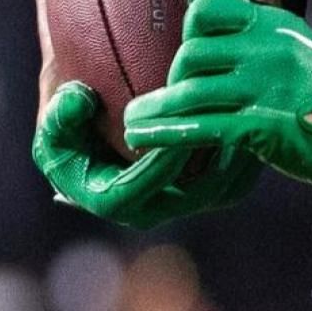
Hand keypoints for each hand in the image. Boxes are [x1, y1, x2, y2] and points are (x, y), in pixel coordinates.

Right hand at [32, 81, 260, 227]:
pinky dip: (247, 153)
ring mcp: (180, 200)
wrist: (95, 111)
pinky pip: (236, 178)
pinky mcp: (204, 186)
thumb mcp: (55, 114)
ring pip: (222, 190)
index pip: (138, 189)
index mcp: (108, 199)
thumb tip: (80, 101)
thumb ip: (60, 113)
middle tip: (228, 119)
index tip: (178, 126)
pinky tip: (256, 120)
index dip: (160, 162)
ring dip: (239, 156)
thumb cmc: (72, 114)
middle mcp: (148, 208)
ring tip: (249, 117)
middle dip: (213, 157)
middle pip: (192, 195)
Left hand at [125, 0, 311, 189]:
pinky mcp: (264, 127)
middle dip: (171, 79)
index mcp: (271, 25)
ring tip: (132, 123)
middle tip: (164, 99)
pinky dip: (169, 134)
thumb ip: (242, 19)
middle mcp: (268, 49)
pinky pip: (204, 127)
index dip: (188, 30)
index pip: (209, 9)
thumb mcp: (287, 40)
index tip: (184, 53)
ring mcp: (267, 88)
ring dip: (156, 111)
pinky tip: (147, 140)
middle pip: (192, 54)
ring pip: (192, 92)